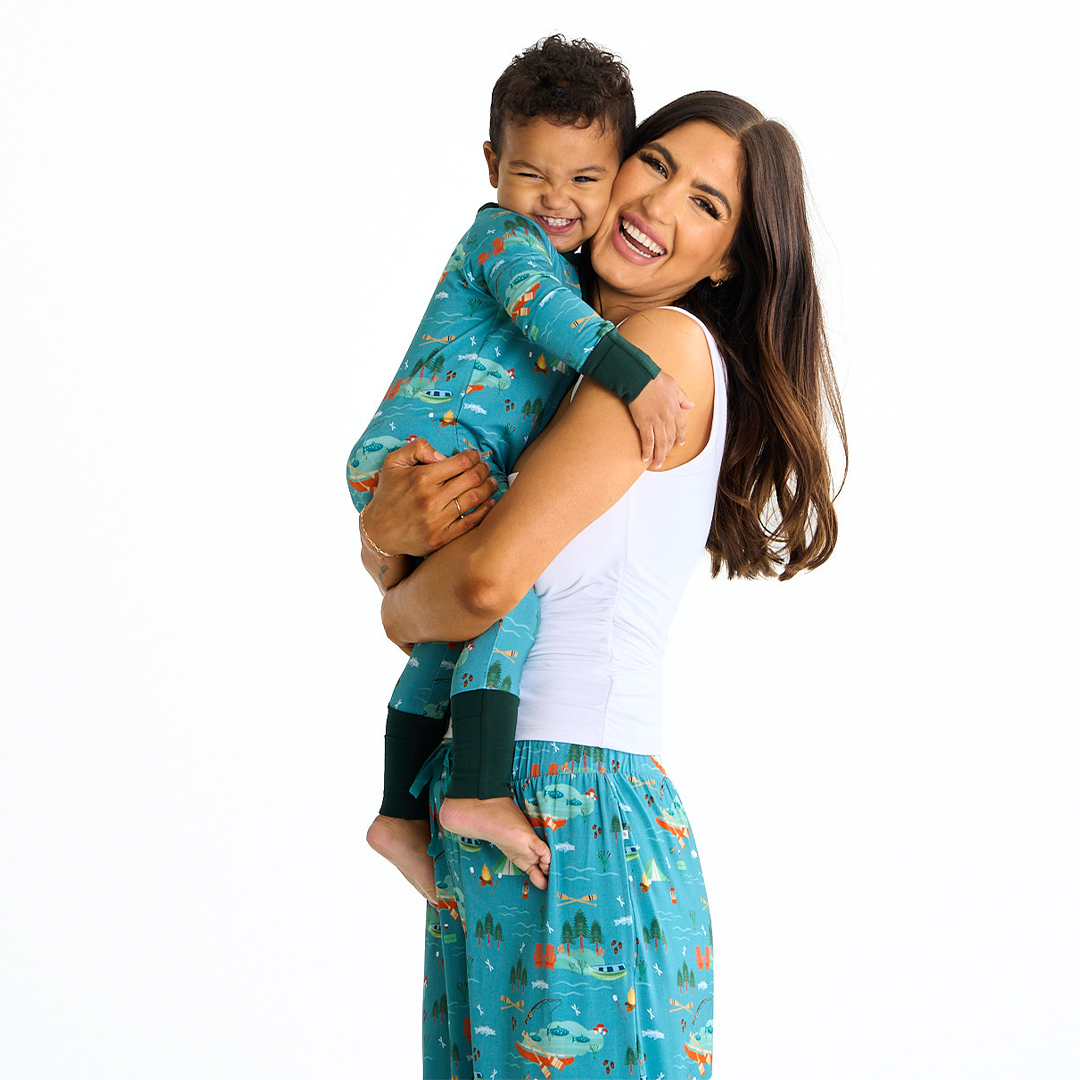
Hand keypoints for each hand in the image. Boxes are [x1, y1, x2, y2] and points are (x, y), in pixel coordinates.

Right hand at [361, 438, 497, 557]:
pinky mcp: (441, 538)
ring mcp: (437, 520)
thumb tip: (443, 455)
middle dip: (483, 469)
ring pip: (475, 499)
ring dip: (488, 487)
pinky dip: (485, 511)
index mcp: (421, 478)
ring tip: (491, 482)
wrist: (379, 531)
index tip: (476, 455)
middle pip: (472, 479)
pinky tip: (490, 502)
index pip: (461, 462)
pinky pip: (471, 522)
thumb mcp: (393, 462)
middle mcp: (431, 499)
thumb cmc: (389, 493)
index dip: (474, 456)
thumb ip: (417, 448)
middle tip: (485, 468)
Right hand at [628, 372, 693, 468]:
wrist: (640, 377)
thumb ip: (682, 397)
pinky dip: (647, 451)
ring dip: (660, 455)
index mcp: (675, 408)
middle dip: (668, 450)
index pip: (681, 426)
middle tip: (664, 459)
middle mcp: (668, 417)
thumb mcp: (673, 385)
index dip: (681, 436)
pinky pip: (647, 441)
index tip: (680, 444)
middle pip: (671, 438)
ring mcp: (656, 421)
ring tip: (657, 464)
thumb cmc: (654, 378)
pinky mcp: (644, 423)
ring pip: (661, 443)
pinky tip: (645, 458)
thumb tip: (691, 406)